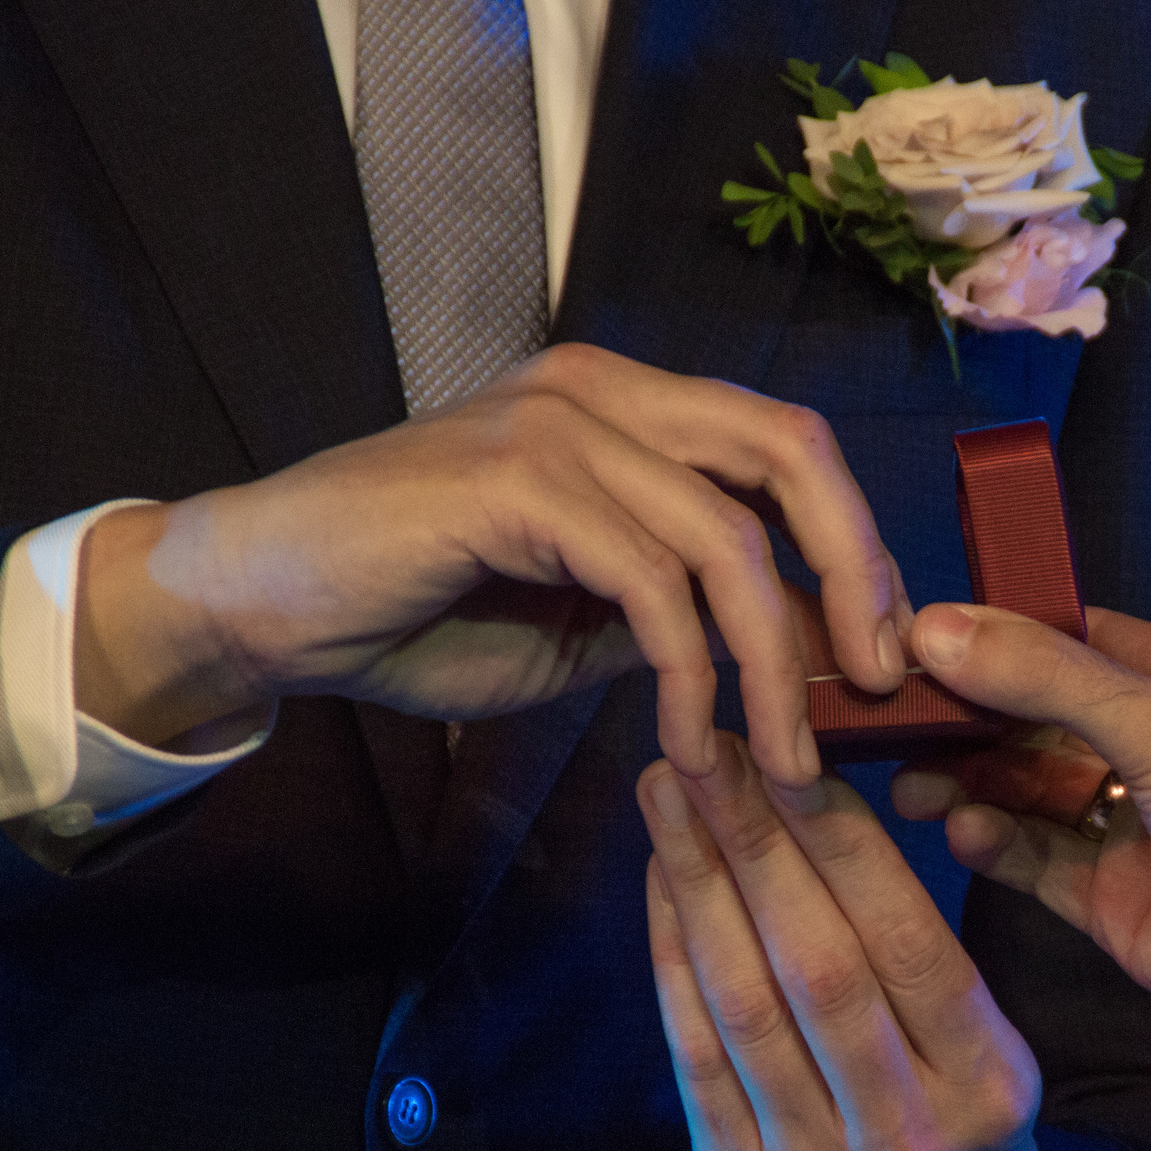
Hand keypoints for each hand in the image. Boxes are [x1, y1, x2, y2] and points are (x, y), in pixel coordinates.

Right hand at [73, 343, 911, 785]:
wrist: (268, 605)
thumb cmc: (423, 613)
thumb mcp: (587, 620)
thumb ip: (685, 608)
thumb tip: (799, 645)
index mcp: (630, 406)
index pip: (787, 448)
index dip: (857, 545)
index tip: (883, 653)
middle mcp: (603, 391)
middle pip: (791, 451)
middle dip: (858, 572)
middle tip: (879, 683)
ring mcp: (557, 424)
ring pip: (725, 535)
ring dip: (770, 664)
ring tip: (780, 760)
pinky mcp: (514, 479)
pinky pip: (649, 581)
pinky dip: (686, 674)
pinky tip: (683, 741)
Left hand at [637, 733, 1051, 1150]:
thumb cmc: (962, 1136)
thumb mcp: (988, 1053)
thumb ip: (919, 958)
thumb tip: (819, 806)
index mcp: (986, 1084)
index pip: (905, 939)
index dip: (839, 839)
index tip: (789, 748)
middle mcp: (905, 1136)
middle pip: (816, 963)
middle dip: (752, 841)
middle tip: (703, 745)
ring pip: (745, 1003)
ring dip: (698, 884)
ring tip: (667, 790)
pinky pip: (695, 1056)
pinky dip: (672, 958)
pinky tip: (661, 881)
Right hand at [889, 604, 1150, 1098]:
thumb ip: (1046, 678)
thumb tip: (938, 629)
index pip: (1077, 639)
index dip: (999, 637)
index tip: (918, 638)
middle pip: (1040, 719)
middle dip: (969, 720)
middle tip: (893, 722)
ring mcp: (1139, 829)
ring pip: (1029, 791)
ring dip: (970, 783)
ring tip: (912, 786)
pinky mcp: (1118, 902)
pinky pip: (1038, 861)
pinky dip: (995, 844)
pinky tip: (962, 832)